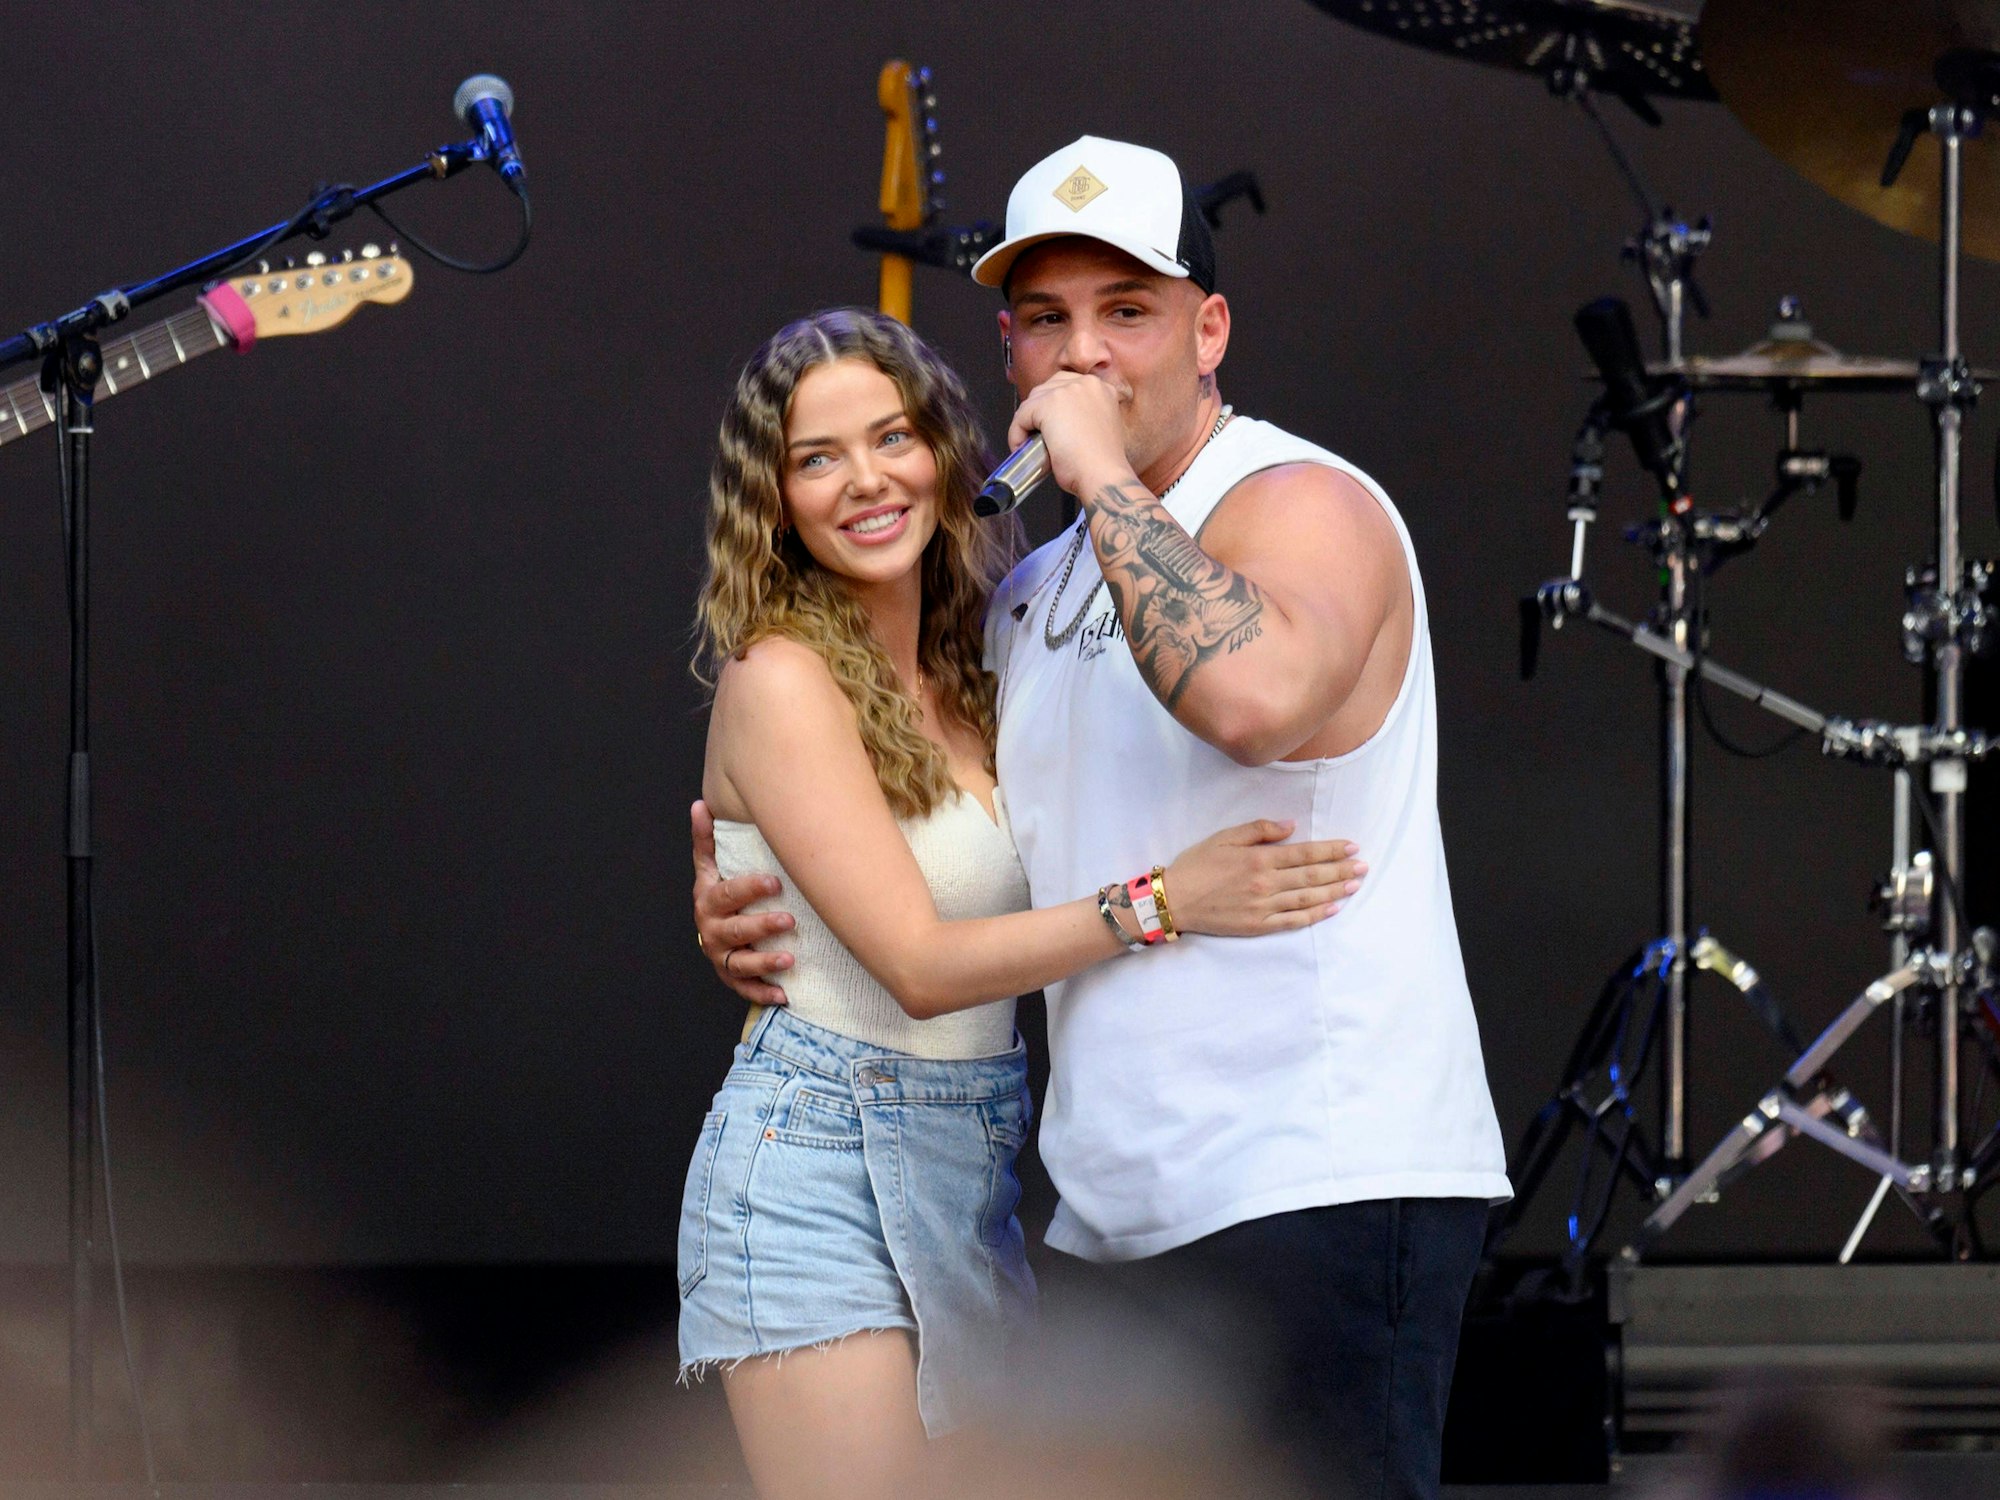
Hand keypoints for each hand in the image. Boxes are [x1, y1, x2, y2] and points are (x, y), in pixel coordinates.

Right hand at [692, 798, 794, 1004]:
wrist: (715, 932)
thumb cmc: (722, 893)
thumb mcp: (712, 867)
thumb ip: (707, 841)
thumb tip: (700, 804)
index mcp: (708, 899)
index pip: (726, 893)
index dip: (748, 888)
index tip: (775, 882)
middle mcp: (712, 930)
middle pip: (736, 929)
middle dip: (762, 925)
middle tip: (790, 921)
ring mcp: (721, 956)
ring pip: (741, 962)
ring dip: (765, 962)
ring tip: (790, 959)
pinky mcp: (732, 978)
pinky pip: (746, 989)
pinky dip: (763, 993)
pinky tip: (784, 993)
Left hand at [1006, 371, 1135, 498]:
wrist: (1103, 475)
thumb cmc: (1102, 463)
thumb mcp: (1100, 428)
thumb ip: (1084, 416)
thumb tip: (1063, 422)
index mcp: (1101, 387)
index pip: (1067, 386)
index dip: (1055, 407)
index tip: (1051, 426)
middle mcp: (1086, 383)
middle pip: (1048, 390)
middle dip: (1039, 412)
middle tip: (1038, 436)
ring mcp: (1066, 391)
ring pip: (1033, 402)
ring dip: (1027, 423)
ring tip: (1030, 445)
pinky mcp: (1048, 405)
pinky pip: (1021, 416)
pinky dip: (1017, 434)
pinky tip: (1022, 449)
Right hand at [1161, 819, 1365, 935]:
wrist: (1174, 900)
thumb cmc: (1197, 864)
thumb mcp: (1225, 837)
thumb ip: (1259, 830)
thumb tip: (1291, 826)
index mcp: (1259, 859)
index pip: (1305, 853)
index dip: (1331, 850)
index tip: (1352, 847)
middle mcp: (1266, 883)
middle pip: (1312, 876)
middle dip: (1341, 870)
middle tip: (1364, 867)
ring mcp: (1264, 907)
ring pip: (1308, 899)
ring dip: (1335, 891)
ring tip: (1355, 885)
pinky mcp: (1258, 926)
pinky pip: (1293, 921)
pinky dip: (1315, 916)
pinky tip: (1332, 909)